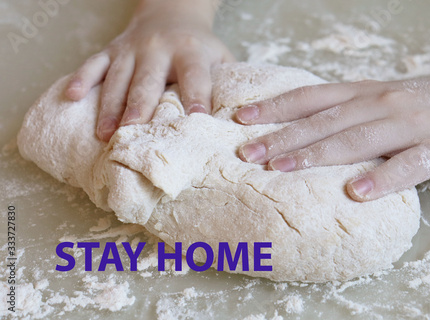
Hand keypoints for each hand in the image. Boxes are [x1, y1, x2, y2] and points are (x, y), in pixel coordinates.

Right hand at [65, 0, 234, 141]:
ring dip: (110, 106)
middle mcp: (158, 48)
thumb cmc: (199, 45)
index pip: (195, 77)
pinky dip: (81, 79)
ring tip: (104, 133)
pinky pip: (93, 64)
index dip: (197, 96)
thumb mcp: (219, 57)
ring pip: (118, 78)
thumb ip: (224, 83)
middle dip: (140, 106)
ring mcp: (131, 49)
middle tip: (134, 131)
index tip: (197, 119)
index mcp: (190, 51)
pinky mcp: (112, 50)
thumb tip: (234, 122)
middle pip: (147, 80)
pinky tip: (71, 97)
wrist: (172, 12)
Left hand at [236, 64, 429, 201]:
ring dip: (316, 154)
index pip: (311, 98)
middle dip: (282, 136)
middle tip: (245, 152)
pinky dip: (383, 178)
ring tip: (281, 167)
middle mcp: (382, 105)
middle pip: (324, 120)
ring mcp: (410, 125)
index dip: (275, 108)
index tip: (241, 118)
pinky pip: (409, 166)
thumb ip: (353, 112)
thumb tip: (312, 130)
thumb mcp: (388, 99)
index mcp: (368, 93)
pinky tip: (357, 192)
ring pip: (356, 139)